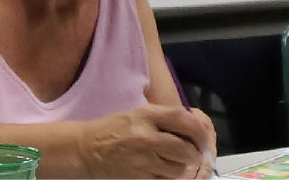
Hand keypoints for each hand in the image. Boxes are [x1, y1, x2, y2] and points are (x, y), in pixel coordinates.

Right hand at [83, 104, 213, 179]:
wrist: (85, 151)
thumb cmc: (113, 131)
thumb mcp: (137, 114)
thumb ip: (164, 119)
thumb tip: (196, 128)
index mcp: (146, 115)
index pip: (185, 120)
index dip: (200, 132)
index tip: (203, 139)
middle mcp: (146, 136)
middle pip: (187, 149)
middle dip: (194, 155)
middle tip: (192, 157)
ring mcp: (142, 160)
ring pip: (179, 170)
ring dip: (182, 170)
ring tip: (175, 166)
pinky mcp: (139, 178)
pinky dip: (170, 179)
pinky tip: (163, 174)